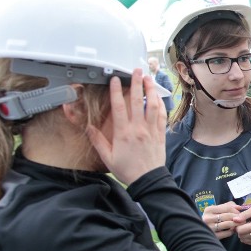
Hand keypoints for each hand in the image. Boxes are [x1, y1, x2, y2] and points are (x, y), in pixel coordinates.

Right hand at [87, 70, 166, 185]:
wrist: (148, 180)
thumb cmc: (127, 170)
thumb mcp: (107, 157)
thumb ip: (98, 141)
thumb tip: (88, 127)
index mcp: (123, 133)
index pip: (119, 107)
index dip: (116, 91)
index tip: (115, 80)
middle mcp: (138, 128)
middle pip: (137, 101)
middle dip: (136, 83)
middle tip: (136, 70)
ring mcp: (151, 130)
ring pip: (152, 105)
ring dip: (150, 90)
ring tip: (148, 79)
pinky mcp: (160, 134)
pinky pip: (162, 116)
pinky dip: (160, 104)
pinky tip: (158, 97)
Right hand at [203, 201, 239, 238]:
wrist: (202, 230)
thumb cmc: (213, 218)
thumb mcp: (218, 209)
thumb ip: (229, 206)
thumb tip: (239, 207)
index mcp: (209, 209)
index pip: (227, 208)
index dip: (236, 210)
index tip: (241, 213)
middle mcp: (207, 218)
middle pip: (228, 216)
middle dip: (238, 218)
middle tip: (244, 220)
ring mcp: (209, 228)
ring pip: (228, 224)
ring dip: (236, 224)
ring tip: (241, 224)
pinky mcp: (213, 236)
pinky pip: (227, 233)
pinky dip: (232, 231)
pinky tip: (233, 230)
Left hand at [234, 205, 250, 246]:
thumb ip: (244, 214)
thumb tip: (234, 220)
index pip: (241, 230)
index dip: (238, 226)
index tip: (240, 222)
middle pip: (242, 236)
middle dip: (240, 230)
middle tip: (243, 225)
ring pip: (244, 240)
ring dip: (243, 235)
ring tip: (247, 228)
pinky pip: (249, 243)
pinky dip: (247, 238)